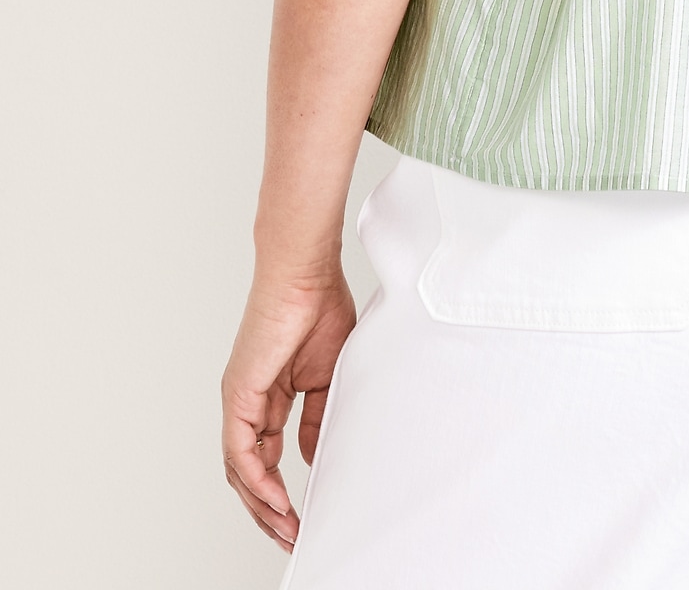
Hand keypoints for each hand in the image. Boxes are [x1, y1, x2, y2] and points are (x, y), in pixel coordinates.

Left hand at [221, 269, 357, 552]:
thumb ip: (317, 416)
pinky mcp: (238, 395)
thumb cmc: (319, 307)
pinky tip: (277, 500)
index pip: (266, 458)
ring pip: (240, 470)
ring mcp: (240, 401)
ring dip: (261, 505)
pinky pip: (241, 452)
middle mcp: (248, 403)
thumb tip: (308, 455)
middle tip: (291, 536)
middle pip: (249, 473)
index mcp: (268, 397)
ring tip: (286, 529)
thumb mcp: (327, 375)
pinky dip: (257, 481)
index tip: (302, 517)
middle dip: (268, 511)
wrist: (306, 273)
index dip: (280, 492)